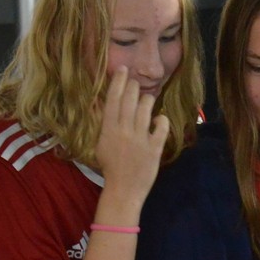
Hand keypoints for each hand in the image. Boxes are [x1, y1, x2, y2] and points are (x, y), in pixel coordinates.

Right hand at [94, 67, 171, 205]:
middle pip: (130, 99)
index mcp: (108, 129)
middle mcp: (123, 131)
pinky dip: (161, 120)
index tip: (123, 69)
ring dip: (148, 100)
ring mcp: (140, 139)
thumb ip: (102, 123)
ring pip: (146, 108)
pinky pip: (161, 126)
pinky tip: (158, 120)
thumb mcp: (100, 144)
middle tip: (136, 83)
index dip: (118, 81)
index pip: (113, 99)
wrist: (123, 190)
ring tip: (147, 101)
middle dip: (134, 86)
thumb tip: (98, 103)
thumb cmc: (110, 167)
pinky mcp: (154, 148)